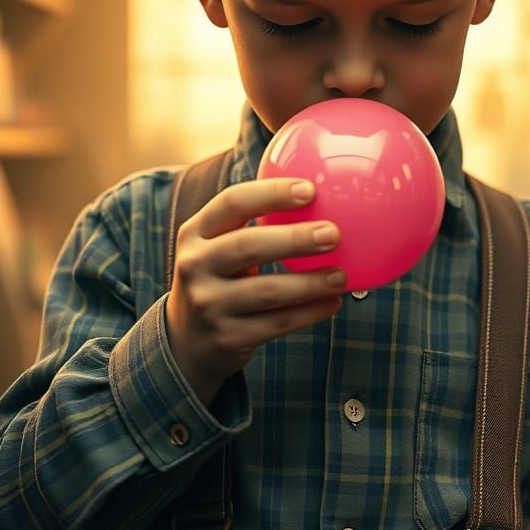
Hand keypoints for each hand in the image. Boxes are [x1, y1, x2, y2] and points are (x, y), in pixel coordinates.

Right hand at [165, 178, 345, 404]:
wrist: (188, 340)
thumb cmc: (219, 277)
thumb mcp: (217, 246)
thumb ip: (250, 223)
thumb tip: (316, 192)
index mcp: (196, 232)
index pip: (233, 202)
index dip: (272, 194)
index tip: (310, 190)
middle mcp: (195, 266)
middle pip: (248, 246)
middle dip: (295, 239)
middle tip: (333, 233)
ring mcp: (208, 304)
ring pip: (267, 291)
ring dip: (310, 283)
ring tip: (340, 276)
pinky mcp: (226, 337)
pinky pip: (277, 324)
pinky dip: (309, 313)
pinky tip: (332, 303)